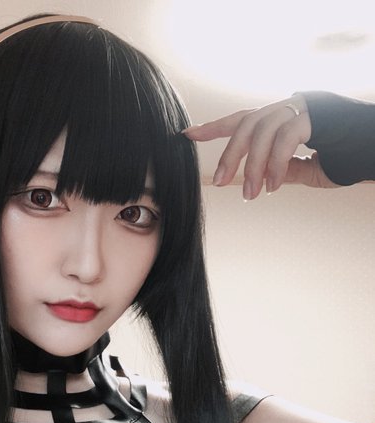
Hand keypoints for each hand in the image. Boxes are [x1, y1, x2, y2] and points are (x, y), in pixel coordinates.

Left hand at [183, 95, 338, 199]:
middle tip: (220, 182)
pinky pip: (286, 139)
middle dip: (230, 155)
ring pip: (263, 131)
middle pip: (247, 125)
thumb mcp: (305, 171)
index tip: (186, 135)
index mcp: (281, 119)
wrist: (373, 150)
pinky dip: (276, 164)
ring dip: (253, 166)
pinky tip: (273, 185)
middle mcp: (287, 108)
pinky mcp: (314, 115)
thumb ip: (282, 171)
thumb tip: (262, 179)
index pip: (241, 120)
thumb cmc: (344, 158)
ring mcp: (301, 108)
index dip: (213, 128)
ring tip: (252, 194)